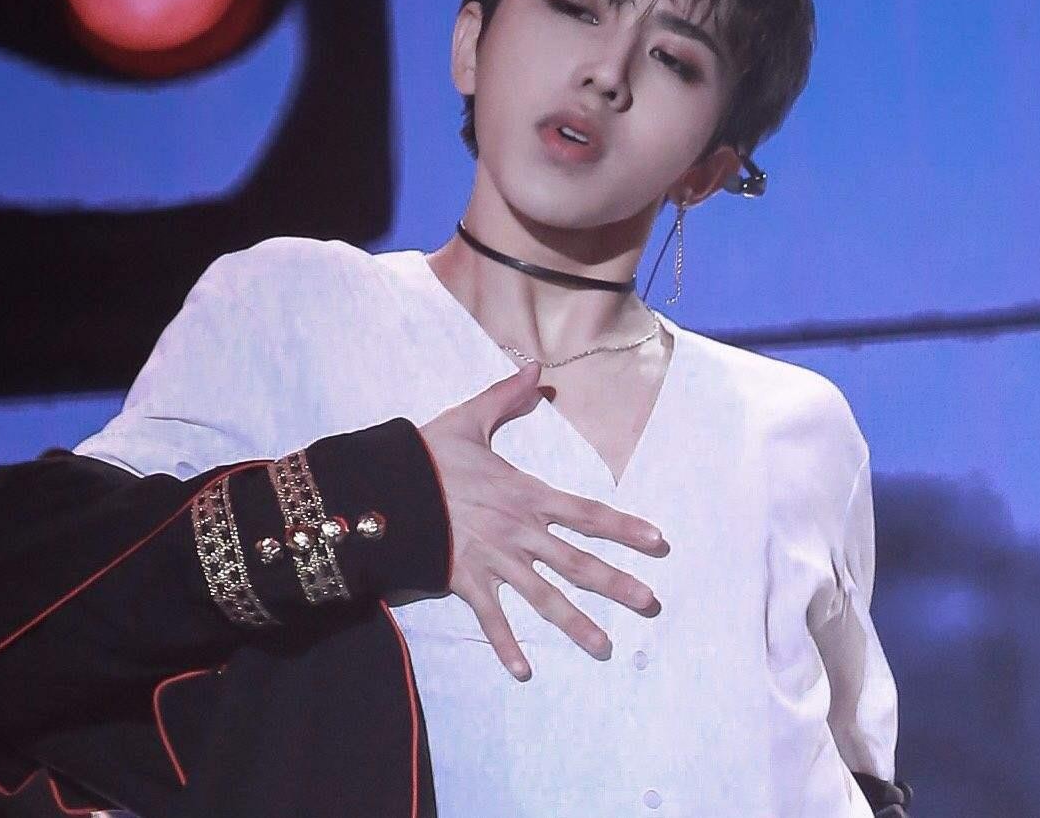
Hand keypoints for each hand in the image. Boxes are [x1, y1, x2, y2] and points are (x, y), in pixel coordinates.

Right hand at [416, 361, 668, 679]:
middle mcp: (520, 533)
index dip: (626, 529)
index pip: (589, 514)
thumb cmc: (427, 456)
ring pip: (545, 598)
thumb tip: (535, 367)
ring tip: (606, 648)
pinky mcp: (466, 582)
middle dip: (618, 585)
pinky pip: (491, 618)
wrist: (381, 488)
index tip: (659, 544)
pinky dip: (506, 646)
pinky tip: (525, 672)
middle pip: (579, 564)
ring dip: (576, 625)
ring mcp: (495, 561)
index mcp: (527, 496)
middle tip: (651, 605)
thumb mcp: (469, 420)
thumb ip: (506, 398)